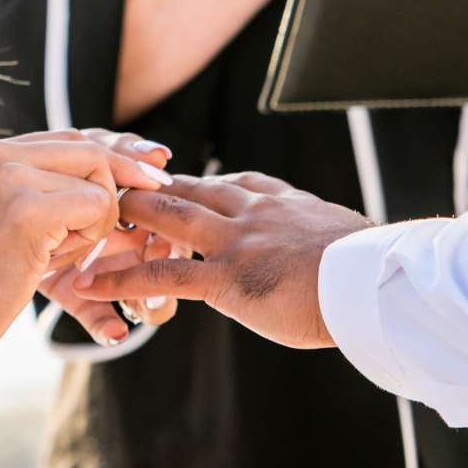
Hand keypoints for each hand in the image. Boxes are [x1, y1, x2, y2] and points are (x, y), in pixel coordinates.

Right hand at [0, 133, 170, 359]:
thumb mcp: (7, 216)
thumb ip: (45, 187)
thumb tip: (114, 173)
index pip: (70, 138)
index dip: (112, 160)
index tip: (150, 177)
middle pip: (91, 151)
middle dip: (114, 191)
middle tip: (97, 238)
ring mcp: (9, 176)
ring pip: (99, 180)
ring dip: (94, 224)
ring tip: (55, 253)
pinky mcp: (27, 208)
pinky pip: (97, 206)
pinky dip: (89, 238)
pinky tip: (53, 260)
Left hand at [100, 172, 371, 349]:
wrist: (376, 283)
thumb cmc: (371, 270)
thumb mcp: (342, 237)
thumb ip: (319, 234)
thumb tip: (332, 244)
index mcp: (279, 201)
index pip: (227, 184)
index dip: (195, 184)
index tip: (174, 183)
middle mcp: (251, 211)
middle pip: (186, 189)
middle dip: (148, 188)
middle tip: (114, 189)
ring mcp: (235, 242)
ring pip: (166, 220)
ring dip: (126, 219)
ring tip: (91, 221)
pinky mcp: (228, 277)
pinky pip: (164, 276)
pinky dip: (124, 278)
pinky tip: (93, 284)